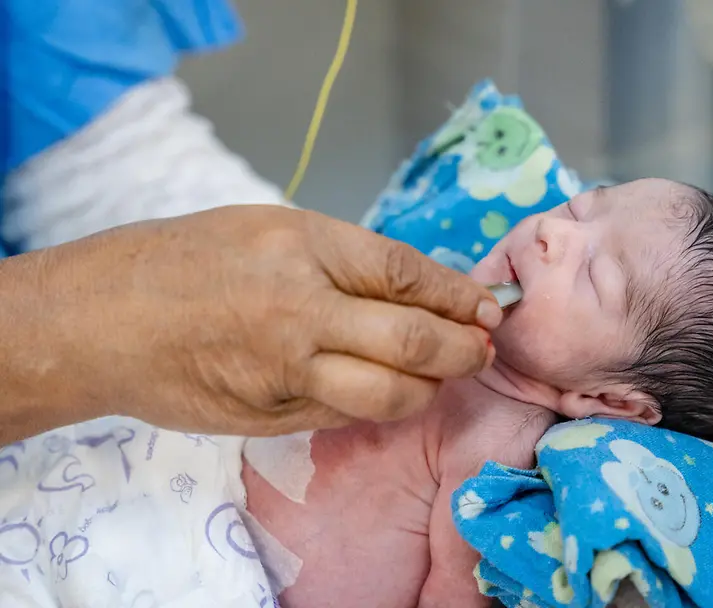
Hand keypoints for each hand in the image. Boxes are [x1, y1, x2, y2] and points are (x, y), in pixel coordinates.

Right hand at [7, 205, 501, 437]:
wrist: (105, 318)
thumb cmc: (187, 260)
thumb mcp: (270, 230)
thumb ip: (343, 260)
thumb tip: (419, 290)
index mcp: (303, 248)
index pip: (406, 274)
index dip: (458, 295)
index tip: (487, 307)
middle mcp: (301, 311)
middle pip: (413, 340)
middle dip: (464, 350)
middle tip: (482, 348)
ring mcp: (286, 371)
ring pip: (389, 394)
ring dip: (429, 389)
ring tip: (440, 376)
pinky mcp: (271, 416)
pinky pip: (345, 416)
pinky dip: (376, 404)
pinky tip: (383, 389)